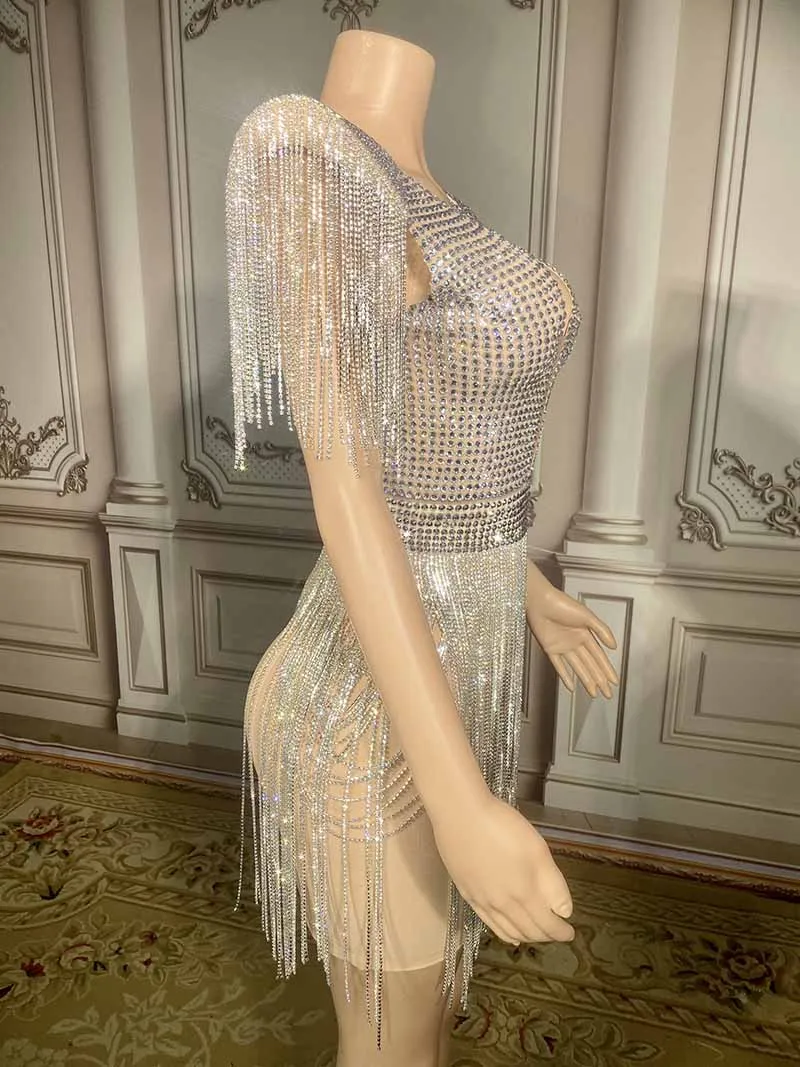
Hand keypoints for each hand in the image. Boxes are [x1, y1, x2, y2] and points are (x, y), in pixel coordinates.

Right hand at [432, 790, 574, 946]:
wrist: (461, 815)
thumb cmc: (503, 826)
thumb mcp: (538, 850)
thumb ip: (553, 885)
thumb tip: (564, 912)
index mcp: (524, 895)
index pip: (547, 925)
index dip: (561, 931)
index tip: (570, 932)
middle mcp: (503, 906)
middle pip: (529, 930)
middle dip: (546, 935)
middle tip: (557, 932)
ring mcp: (483, 902)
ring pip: (509, 931)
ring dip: (527, 937)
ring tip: (537, 935)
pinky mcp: (467, 894)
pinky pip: (489, 924)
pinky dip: (504, 934)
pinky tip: (509, 934)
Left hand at [526, 566, 618, 698]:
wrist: (540, 601)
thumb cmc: (563, 605)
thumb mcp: (587, 616)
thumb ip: (601, 631)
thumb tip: (615, 647)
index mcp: (586, 634)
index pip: (599, 656)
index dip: (607, 669)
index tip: (614, 682)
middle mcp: (576, 642)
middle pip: (590, 665)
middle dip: (600, 679)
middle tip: (608, 694)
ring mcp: (563, 647)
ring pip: (577, 668)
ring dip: (586, 680)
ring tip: (594, 694)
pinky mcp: (550, 649)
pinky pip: (559, 666)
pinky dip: (565, 676)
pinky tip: (571, 687)